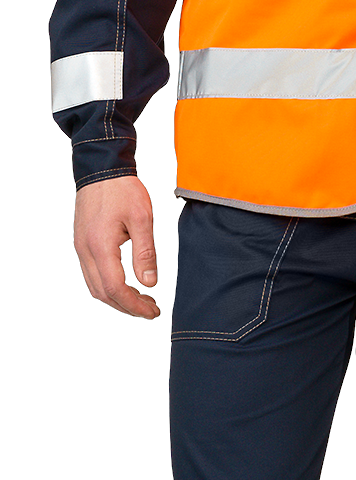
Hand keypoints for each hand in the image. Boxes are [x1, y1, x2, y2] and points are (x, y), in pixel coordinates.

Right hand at [73, 174, 160, 319]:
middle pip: (102, 294)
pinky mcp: (81, 243)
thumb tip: (149, 282)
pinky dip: (108, 286)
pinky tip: (125, 284)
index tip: (152, 310)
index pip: (115, 289)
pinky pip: (91, 274)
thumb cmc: (122, 189)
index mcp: (100, 246)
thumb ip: (145, 253)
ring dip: (116, 299)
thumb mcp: (142, 218)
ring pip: (94, 286)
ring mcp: (80, 248)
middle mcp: (85, 251)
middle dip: (126, 307)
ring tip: (140, 300)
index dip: (134, 305)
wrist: (101, 168)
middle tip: (149, 310)